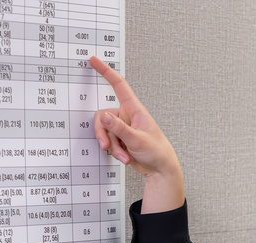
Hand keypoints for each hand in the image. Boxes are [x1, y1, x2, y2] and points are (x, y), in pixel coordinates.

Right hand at [90, 56, 183, 212]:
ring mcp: (123, 128)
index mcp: (135, 110)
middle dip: (104, 133)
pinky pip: (109, 141)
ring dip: (113, 146)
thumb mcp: (137, 140)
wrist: (160, 170)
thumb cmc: (157, 152)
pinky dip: (115, 151)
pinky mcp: (121, 139)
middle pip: (103, 116)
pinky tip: (126, 157)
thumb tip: (103, 116)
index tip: (94, 60)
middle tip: (107, 146)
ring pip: (105, 131)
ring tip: (125, 156)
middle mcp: (127, 116)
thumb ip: (118, 128)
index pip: (119, 85)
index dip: (106, 71)